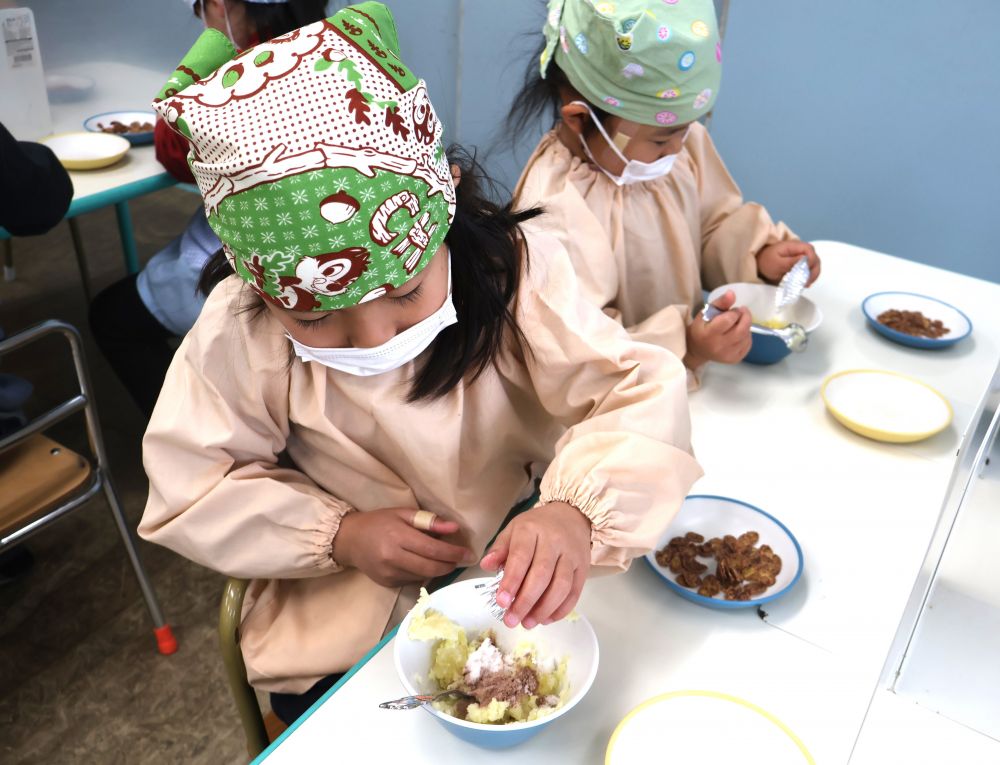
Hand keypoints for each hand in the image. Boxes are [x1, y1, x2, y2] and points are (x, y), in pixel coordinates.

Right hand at [332, 508, 474, 587]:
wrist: (349, 540)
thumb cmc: (379, 522)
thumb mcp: (403, 514)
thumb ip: (429, 521)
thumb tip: (454, 528)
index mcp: (398, 537)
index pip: (432, 549)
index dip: (453, 553)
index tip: (469, 553)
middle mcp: (393, 558)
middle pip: (431, 567)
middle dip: (450, 565)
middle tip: (463, 560)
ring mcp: (389, 574)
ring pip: (424, 576)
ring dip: (439, 570)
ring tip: (447, 560)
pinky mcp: (387, 583)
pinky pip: (413, 581)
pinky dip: (424, 574)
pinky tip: (425, 565)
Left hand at [480, 502, 590, 628]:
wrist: (571, 515)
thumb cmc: (537, 526)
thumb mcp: (513, 529)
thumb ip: (500, 549)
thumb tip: (486, 565)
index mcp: (531, 530)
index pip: (521, 557)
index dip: (511, 581)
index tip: (501, 602)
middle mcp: (554, 541)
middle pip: (542, 575)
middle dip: (525, 601)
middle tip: (511, 620)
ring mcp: (571, 554)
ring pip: (561, 585)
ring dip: (544, 609)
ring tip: (528, 623)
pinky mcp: (584, 567)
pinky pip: (575, 591)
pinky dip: (561, 609)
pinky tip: (547, 618)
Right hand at [684, 290, 751, 367]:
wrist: (697, 349)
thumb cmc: (701, 327)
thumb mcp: (706, 312)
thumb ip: (720, 302)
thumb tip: (732, 293)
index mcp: (709, 334)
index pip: (729, 319)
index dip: (734, 312)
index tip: (732, 311)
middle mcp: (719, 346)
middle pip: (742, 329)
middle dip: (745, 317)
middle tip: (742, 312)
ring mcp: (727, 355)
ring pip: (746, 336)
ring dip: (746, 326)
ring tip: (737, 324)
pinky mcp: (734, 359)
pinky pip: (748, 344)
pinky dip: (746, 336)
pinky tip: (739, 334)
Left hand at [756, 241, 820, 285]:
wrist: (760, 262)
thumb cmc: (766, 261)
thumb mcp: (776, 262)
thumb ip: (790, 261)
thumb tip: (805, 259)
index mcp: (795, 246)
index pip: (810, 251)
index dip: (810, 262)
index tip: (804, 273)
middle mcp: (802, 250)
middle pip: (815, 259)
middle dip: (813, 272)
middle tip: (805, 283)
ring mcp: (803, 257)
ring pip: (815, 266)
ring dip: (811, 276)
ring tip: (803, 285)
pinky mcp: (802, 264)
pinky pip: (810, 270)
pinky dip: (808, 278)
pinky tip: (802, 284)